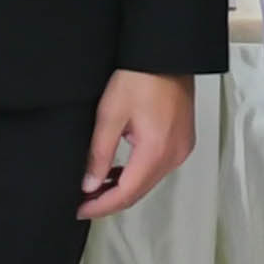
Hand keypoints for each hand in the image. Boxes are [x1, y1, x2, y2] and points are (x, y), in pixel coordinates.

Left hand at [72, 68, 196, 221]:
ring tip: (95, 189)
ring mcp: (181, 149)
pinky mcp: (182, 141)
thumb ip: (99, 154)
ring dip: (123, 188)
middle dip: (110, 201)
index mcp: (156, 151)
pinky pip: (157, 168)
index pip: (126, 193)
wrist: (165, 53)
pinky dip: (136, 174)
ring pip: (148, 182)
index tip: (81, 210)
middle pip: (139, 192)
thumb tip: (89, 185)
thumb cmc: (139, 76)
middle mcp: (174, 156)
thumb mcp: (110, 114)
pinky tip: (118, 171)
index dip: (101, 206)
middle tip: (84, 203)